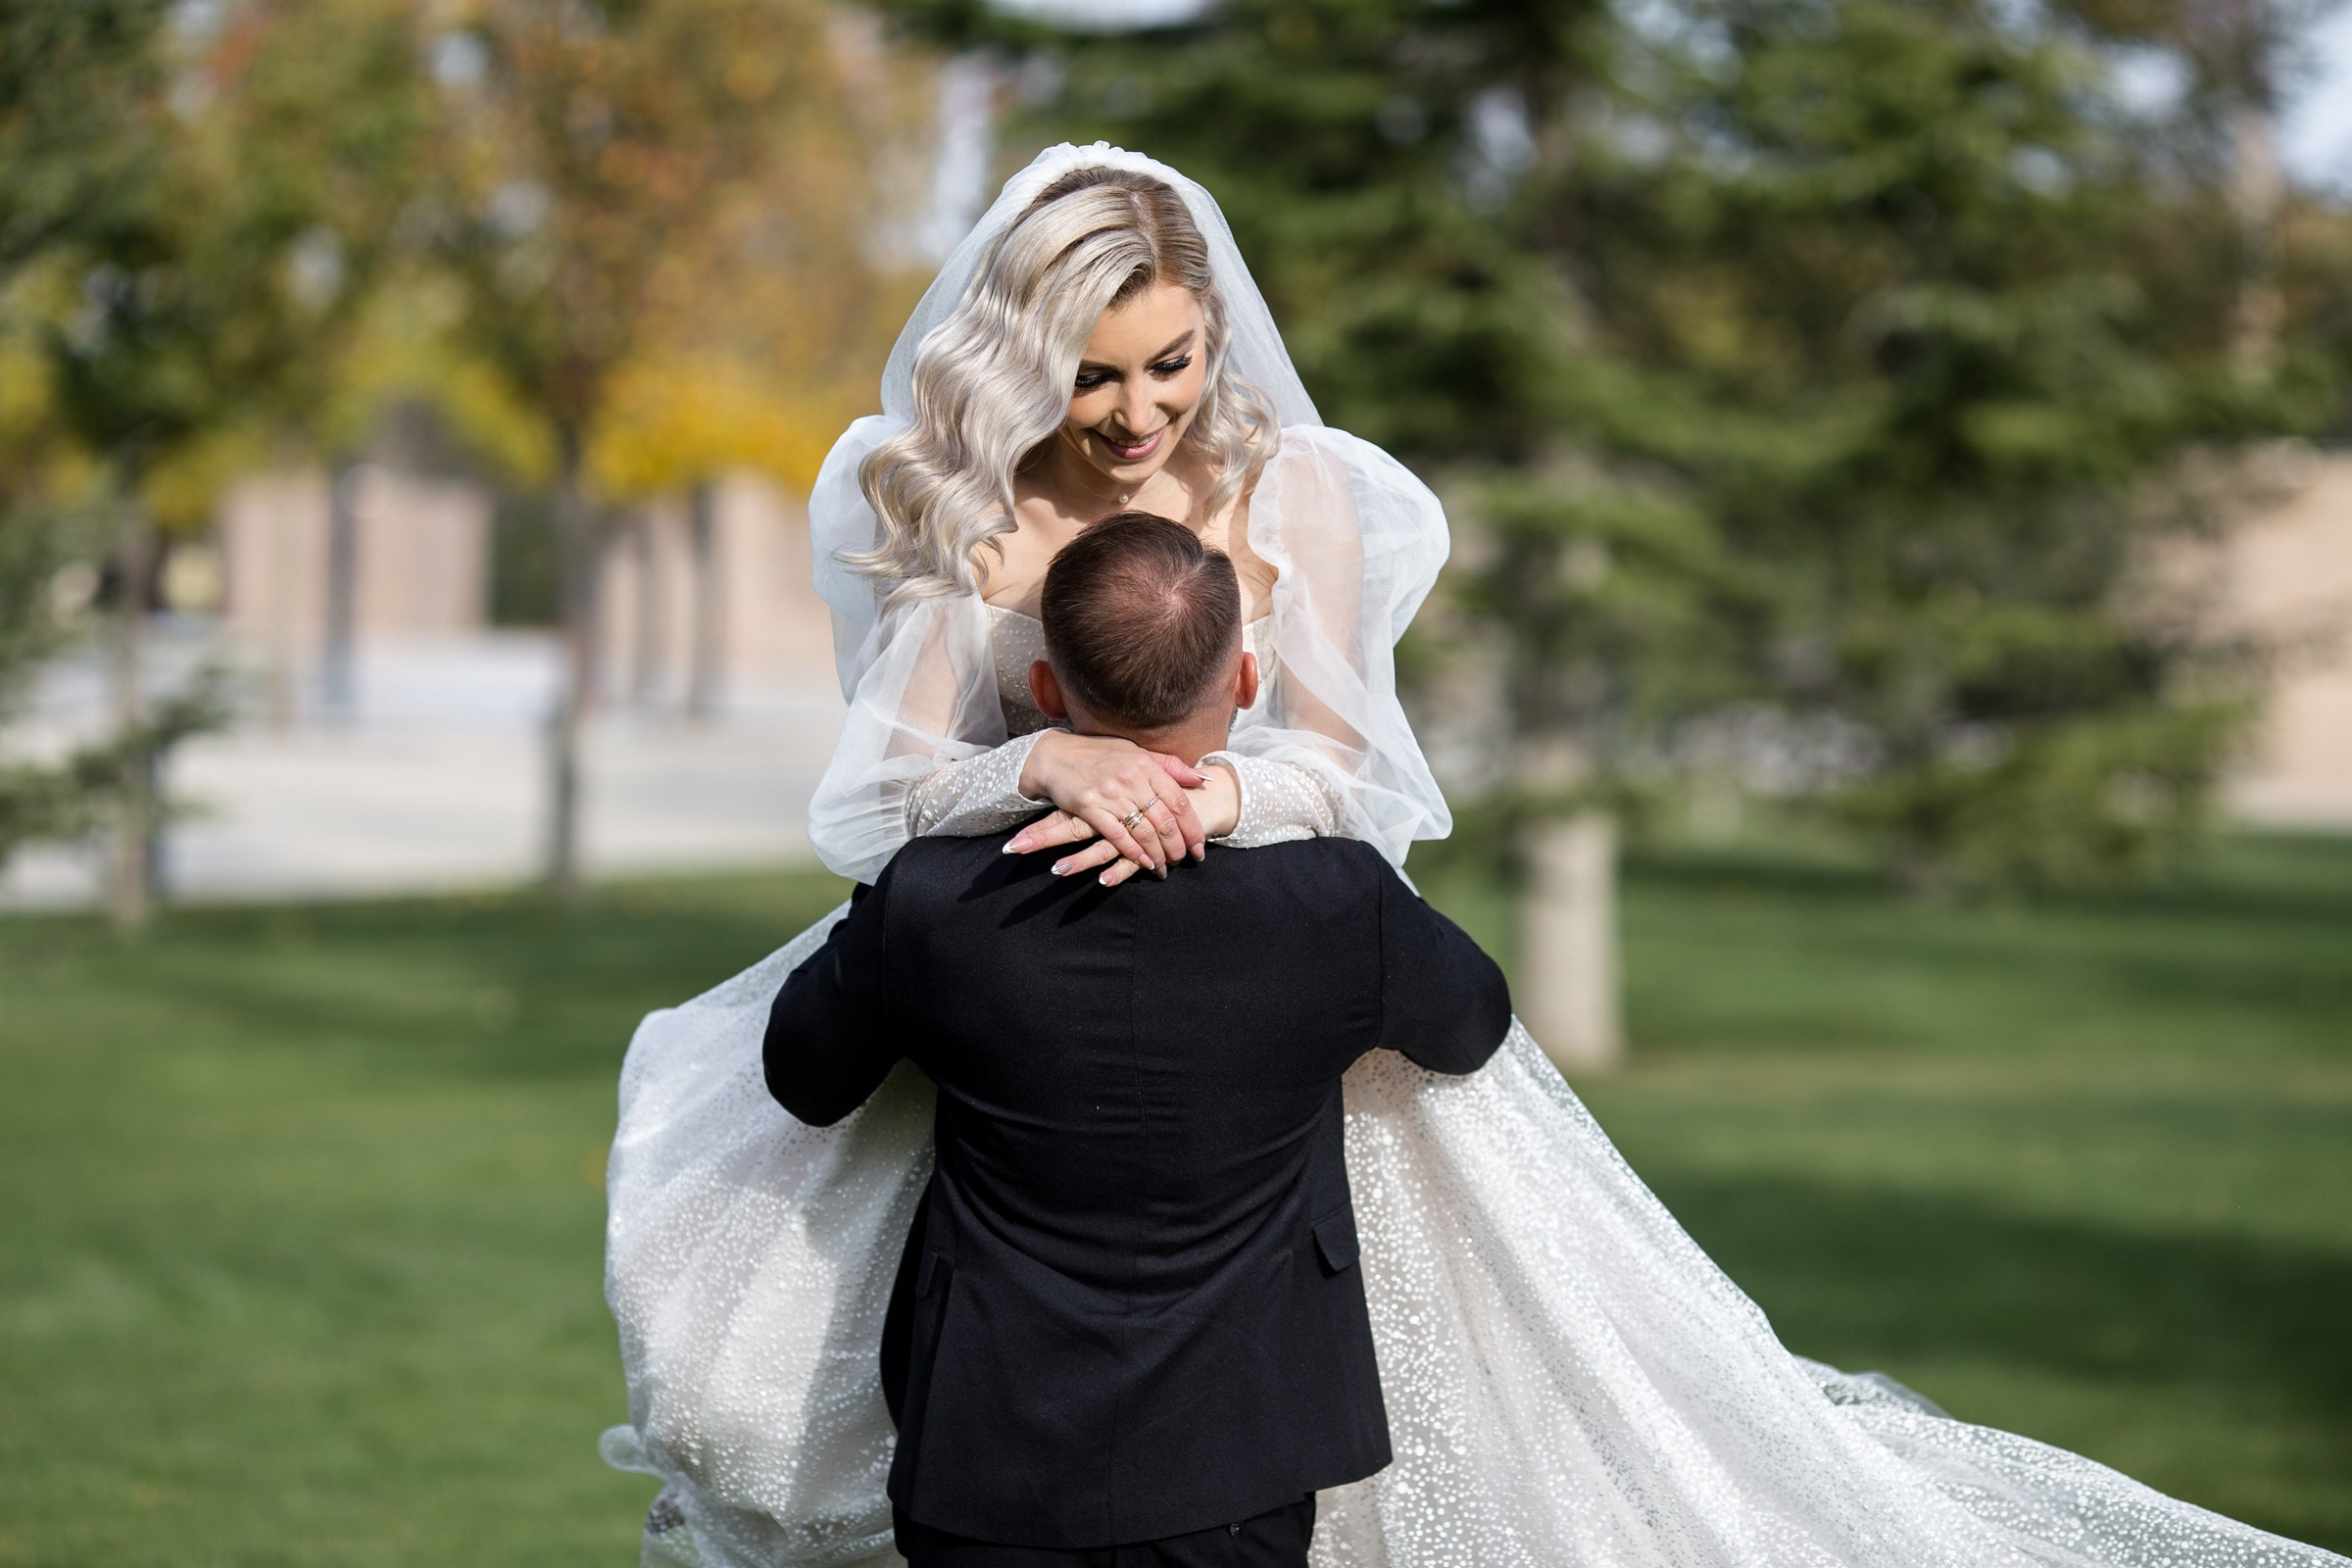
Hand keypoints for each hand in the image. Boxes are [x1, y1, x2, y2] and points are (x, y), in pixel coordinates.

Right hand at [1010, 733, 1207, 883]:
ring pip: (1144, 831)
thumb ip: (1170, 766)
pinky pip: (1117, 836)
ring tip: (1165, 867)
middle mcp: (1131, 779)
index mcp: (1146, 765)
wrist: (1056, 755)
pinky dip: (1133, 852)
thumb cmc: (1100, 753)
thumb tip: (1202, 780)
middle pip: (1164, 820)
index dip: (1192, 827)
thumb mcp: (1137, 752)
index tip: (1199, 845)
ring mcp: (1110, 793)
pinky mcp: (1089, 807)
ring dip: (1158, 854)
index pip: (1178, 801)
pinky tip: (1144, 863)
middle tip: (1183, 860)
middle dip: (1177, 846)